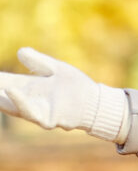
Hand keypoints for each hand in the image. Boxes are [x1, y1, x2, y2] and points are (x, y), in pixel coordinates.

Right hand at [0, 48, 126, 142]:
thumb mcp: (56, 69)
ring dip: (0, 97)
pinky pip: (31, 113)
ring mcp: (38, 111)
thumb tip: (20, 51)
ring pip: (12, 107)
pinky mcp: (48, 119)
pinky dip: (21, 103)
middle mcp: (29, 101)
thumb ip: (38, 62)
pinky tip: (12, 91)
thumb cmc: (76, 86)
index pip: (5, 82)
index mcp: (28, 88)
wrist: (95, 102)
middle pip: (3, 97)